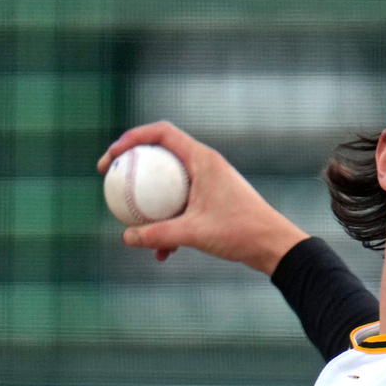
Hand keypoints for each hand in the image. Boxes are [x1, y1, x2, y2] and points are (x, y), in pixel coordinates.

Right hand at [97, 121, 309, 274]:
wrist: (274, 246)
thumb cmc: (240, 232)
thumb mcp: (194, 233)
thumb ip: (158, 234)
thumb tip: (125, 237)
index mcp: (202, 159)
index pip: (160, 132)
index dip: (131, 138)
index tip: (111, 159)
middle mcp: (206, 165)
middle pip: (161, 155)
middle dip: (134, 168)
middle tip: (111, 182)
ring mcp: (210, 184)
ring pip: (170, 186)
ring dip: (151, 204)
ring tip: (133, 225)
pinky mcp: (213, 202)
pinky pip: (182, 207)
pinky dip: (170, 225)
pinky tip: (162, 253)